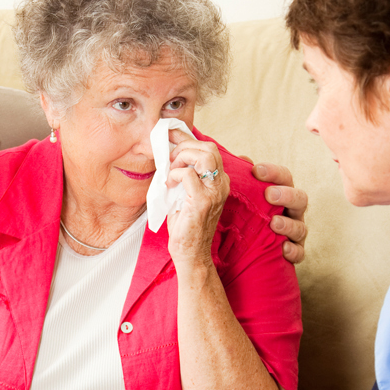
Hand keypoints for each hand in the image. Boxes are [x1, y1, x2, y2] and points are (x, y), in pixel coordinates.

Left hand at [165, 129, 229, 269]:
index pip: (209, 148)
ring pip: (203, 156)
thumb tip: (169, 154)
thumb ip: (184, 175)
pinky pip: (187, 174)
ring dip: (182, 157)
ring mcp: (214, 192)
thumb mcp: (185, 194)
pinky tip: (168, 184)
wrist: (191, 253)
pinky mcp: (202, 201)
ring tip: (170, 169)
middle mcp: (221, 184)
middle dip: (185, 145)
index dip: (188, 139)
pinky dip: (174, 174)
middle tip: (169, 157)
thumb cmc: (186, 225)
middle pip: (209, 147)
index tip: (170, 136)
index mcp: (218, 181)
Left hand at [249, 161, 308, 263]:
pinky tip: (283, 248)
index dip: (274, 172)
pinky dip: (293, 250)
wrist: (239, 254)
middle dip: (286, 195)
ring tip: (274, 223)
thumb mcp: (241, 200)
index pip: (284, 177)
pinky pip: (299, 252)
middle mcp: (292, 211)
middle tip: (269, 194)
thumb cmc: (244, 219)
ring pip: (301, 226)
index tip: (257, 170)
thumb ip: (243, 181)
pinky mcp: (293, 253)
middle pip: (300, 199)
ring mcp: (294, 233)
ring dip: (288, 224)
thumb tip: (242, 159)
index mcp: (281, 194)